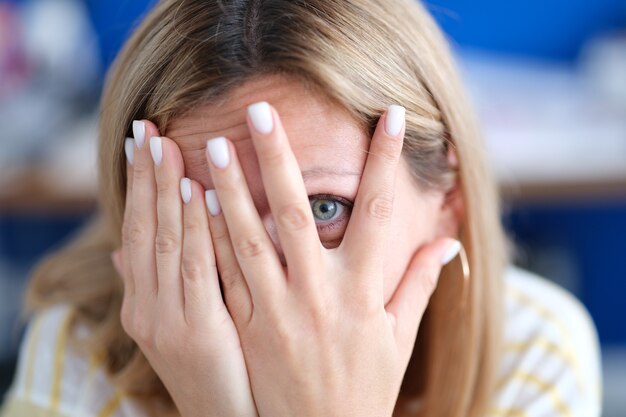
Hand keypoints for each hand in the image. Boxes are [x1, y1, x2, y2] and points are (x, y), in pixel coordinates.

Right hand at [111, 120, 257, 416]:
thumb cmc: (209, 368)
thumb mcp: (174, 326)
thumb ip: (154, 285)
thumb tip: (123, 253)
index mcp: (142, 302)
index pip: (135, 232)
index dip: (137, 187)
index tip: (141, 144)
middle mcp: (147, 306)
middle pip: (144, 229)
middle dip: (146, 178)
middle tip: (148, 129)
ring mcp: (169, 319)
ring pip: (166, 242)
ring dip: (166, 191)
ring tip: (167, 146)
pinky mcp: (199, 330)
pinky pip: (198, 268)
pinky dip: (197, 228)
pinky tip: (202, 192)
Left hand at [205, 102, 460, 416]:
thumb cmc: (366, 387)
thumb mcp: (400, 337)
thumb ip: (420, 283)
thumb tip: (449, 241)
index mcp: (364, 292)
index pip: (379, 213)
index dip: (387, 161)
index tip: (390, 114)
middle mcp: (319, 294)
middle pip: (297, 214)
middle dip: (279, 158)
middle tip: (260, 111)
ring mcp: (277, 311)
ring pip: (248, 239)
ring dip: (229, 190)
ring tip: (214, 146)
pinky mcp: (246, 327)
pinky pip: (224, 276)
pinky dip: (209, 238)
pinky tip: (194, 203)